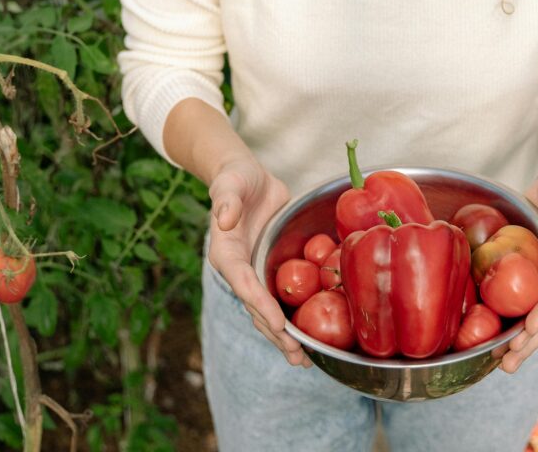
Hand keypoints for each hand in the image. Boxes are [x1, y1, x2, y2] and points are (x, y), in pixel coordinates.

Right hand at [206, 156, 311, 367]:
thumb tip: (224, 218)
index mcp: (226, 254)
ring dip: (285, 336)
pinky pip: (284, 296)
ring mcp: (257, 271)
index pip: (244, 283)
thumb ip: (225, 200)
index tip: (278, 324)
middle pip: (257, 307)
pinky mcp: (273, 268)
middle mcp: (241, 269)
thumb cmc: (235, 178)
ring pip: (270, 310)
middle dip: (276, 334)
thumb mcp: (229, 183)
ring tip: (304, 360)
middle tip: (297, 356)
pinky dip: (295, 316)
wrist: (247, 177)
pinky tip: (313, 334)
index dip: (260, 305)